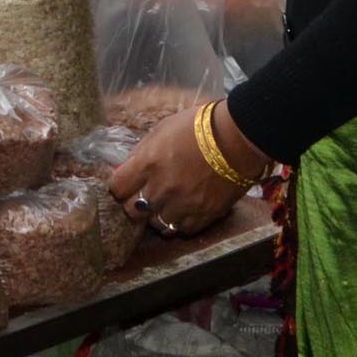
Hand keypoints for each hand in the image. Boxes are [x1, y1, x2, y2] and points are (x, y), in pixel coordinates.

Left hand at [107, 103, 259, 237]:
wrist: (239, 136)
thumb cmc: (198, 126)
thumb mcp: (162, 130)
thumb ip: (142, 154)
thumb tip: (127, 170)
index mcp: (148, 163)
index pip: (117, 188)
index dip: (120, 188)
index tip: (126, 186)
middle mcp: (162, 187)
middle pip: (133, 211)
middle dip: (135, 205)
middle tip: (144, 197)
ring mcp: (184, 204)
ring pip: (157, 225)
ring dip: (158, 216)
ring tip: (167, 205)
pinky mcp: (205, 215)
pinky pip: (182, 230)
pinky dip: (180, 223)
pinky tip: (184, 211)